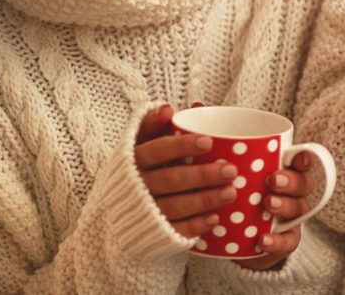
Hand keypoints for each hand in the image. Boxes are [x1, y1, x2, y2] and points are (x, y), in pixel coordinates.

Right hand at [134, 105, 237, 237]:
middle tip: (231, 170)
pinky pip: (174, 232)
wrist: (113, 215)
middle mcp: (135, 187)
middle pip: (170, 180)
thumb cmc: (138, 170)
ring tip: (231, 193)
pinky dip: (195, 226)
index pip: (155, 151)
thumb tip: (169, 108)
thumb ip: (155, 126)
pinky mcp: (151, 235)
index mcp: (133, 161)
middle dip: (202, 176)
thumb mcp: (141, 146)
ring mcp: (142, 213)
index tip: (208, 141)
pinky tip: (216, 219)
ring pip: (174, 207)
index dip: (180, 146)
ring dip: (204, 200)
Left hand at [234, 152, 316, 270]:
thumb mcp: (230, 185)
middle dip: (291, 181)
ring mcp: (291, 218)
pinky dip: (278, 241)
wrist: (231, 242)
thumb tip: (218, 159)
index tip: (296, 158)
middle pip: (304, 183)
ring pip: (299, 208)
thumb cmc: (233, 202)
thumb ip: (230, 172)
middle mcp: (292, 194)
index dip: (304, 158)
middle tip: (273, 180)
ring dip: (285, 205)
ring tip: (268, 204)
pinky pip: (289, 241)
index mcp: (284, 174)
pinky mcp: (286, 240)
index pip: (301, 162)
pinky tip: (263, 239)